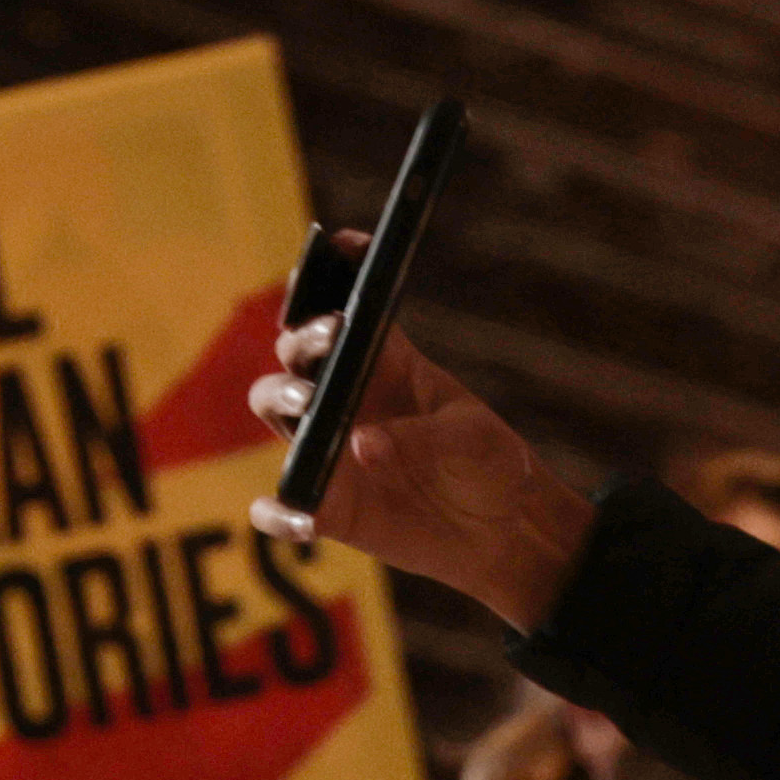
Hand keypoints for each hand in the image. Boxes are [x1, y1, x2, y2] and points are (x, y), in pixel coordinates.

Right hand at [248, 293, 592, 630]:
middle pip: (299, 353)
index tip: (340, 244)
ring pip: (275, 408)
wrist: (503, 535)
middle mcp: (349, 399)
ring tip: (310, 403)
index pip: (354, 306)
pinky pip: (281, 508)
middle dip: (304, 337)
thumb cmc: (491, 468)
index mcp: (388, 365)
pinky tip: (301, 517)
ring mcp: (331, 450)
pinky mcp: (328, 507)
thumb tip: (362, 446)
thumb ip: (423, 439)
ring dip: (282, 397)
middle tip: (328, 336)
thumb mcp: (474, 442)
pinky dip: (278, 511)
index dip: (339, 270)